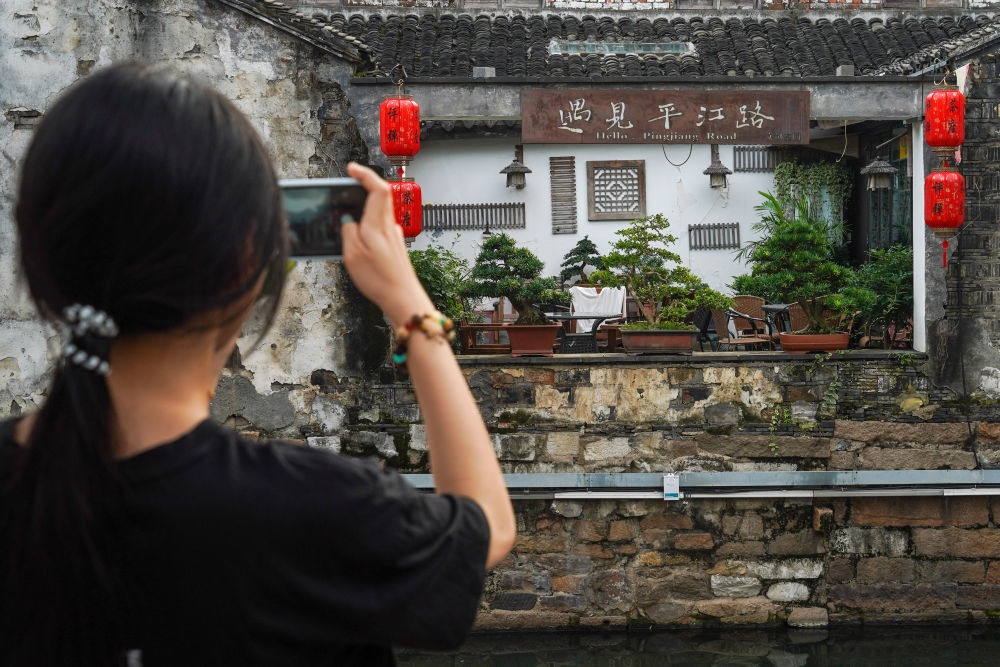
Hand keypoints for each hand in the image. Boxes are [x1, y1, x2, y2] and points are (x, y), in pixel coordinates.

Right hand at [340, 163, 433, 326]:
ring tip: (345, 215)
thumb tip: (347, 219)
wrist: (403, 298)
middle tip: (344, 188)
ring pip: (378, 211)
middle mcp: (389, 226)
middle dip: (362, 187)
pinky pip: (378, 226)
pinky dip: (367, 224)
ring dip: (363, 207)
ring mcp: (393, 235)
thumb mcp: (353, 255)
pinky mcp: (394, 245)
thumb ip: (348, 231)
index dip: (365, 174)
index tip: (351, 169)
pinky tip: (357, 237)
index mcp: (378, 224)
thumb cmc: (380, 279)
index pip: (377, 188)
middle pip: (379, 196)